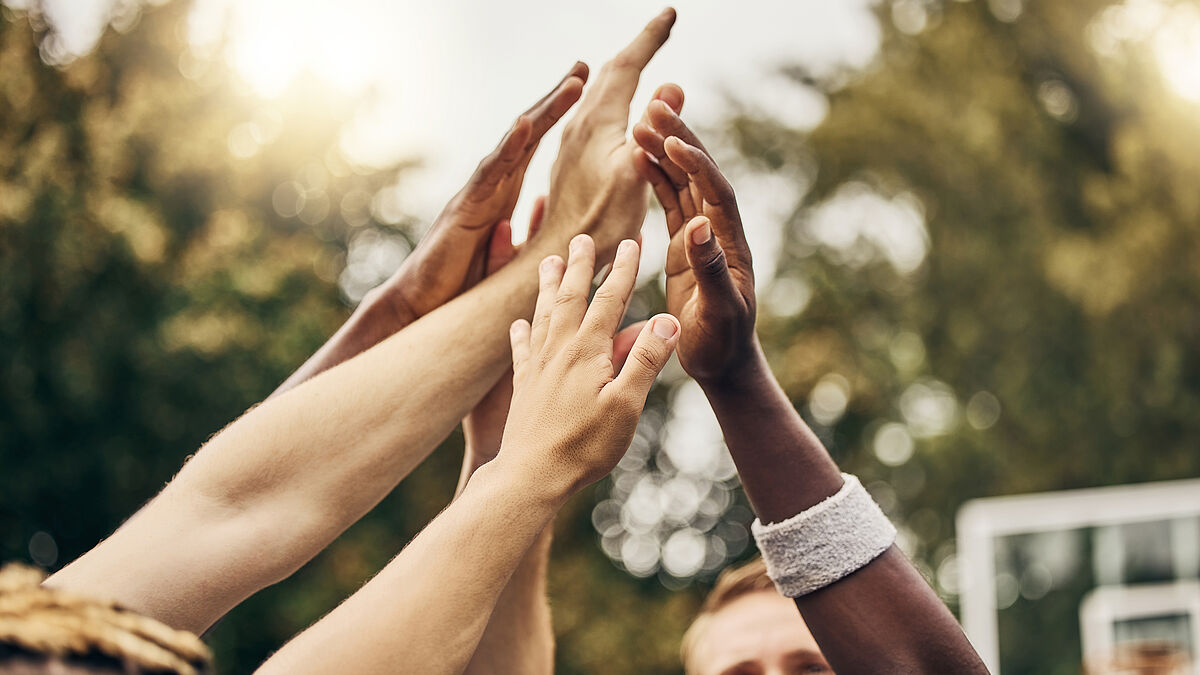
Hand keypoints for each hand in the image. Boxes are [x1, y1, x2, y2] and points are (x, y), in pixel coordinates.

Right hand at [363, 62, 588, 328]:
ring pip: (514, 146)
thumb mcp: (510, 261)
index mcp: (504, 196)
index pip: (536, 150)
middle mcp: (492, 188)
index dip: (560, 121)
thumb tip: (554, 217)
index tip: (586, 92)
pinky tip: (526, 126)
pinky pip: (490, 174)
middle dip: (555, 102)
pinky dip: (508, 148)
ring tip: (572, 86)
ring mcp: (478, 195)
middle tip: (583, 69)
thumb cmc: (462, 290)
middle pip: (528, 136)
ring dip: (543, 114)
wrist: (423, 310)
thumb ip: (530, 237)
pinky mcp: (465, 209)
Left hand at [460, 200, 646, 480]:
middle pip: (571, 296)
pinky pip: (522, 349)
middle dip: (581, 266)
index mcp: (587, 350)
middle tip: (583, 237)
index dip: (624, 269)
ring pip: (543, 314)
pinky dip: (522, 332)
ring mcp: (538, 366)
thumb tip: (667, 319)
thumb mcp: (626, 405)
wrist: (530, 476)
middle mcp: (558, 349)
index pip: (610, 299)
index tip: (634, 241)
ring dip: (549, 286)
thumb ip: (645, 360)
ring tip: (548, 261)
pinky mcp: (524, 386)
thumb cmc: (583, 446)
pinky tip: (519, 324)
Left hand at [535, 9, 679, 260]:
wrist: (561, 255)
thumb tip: (671, 86)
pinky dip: (611, 97)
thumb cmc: (600, 223)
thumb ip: (652, 130)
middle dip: (638, 48)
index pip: (626, 65)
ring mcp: (571, 143)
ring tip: (639, 57)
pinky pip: (592, 114)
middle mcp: (579, 124)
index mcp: (597, 121)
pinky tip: (612, 109)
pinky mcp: (570, 161)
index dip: (650, 38)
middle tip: (661, 28)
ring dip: (620, 71)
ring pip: (597, 92)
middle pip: (609, 73)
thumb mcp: (634, 174)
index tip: (671, 13)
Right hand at [632, 97, 756, 383]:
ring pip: (683, 183)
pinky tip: (638, 158)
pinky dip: (655, 178)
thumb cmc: (723, 344)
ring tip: (639, 122)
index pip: (715, 193)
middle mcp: (718, 233)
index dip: (696, 164)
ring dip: (664, 152)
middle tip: (654, 105)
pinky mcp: (684, 246)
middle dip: (680, 139)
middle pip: (700, 174)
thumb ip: (711, 269)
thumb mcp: (719, 311)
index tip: (673, 141)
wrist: (723, 363)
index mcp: (730, 245)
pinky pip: (670, 203)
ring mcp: (701, 237)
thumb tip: (699, 226)